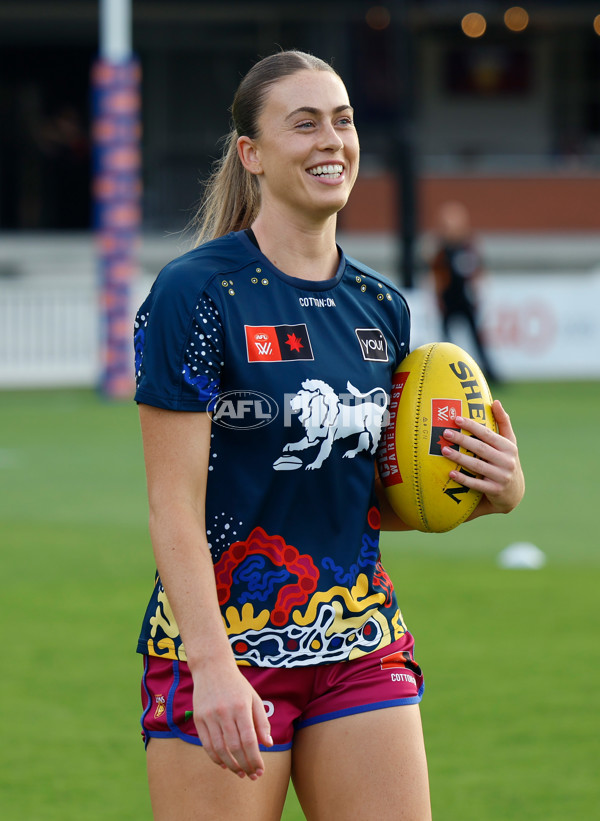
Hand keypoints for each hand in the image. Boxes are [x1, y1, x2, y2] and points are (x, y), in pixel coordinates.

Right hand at [191, 659, 272, 778]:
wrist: (211, 668)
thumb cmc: (237, 685)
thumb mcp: (254, 698)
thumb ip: (262, 721)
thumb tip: (268, 744)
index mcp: (241, 707)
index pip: (249, 740)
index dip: (255, 758)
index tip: (260, 770)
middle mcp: (224, 712)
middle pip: (234, 748)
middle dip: (245, 765)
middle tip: (252, 776)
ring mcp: (209, 716)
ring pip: (219, 749)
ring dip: (231, 765)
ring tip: (240, 773)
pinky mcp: (198, 718)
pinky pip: (207, 744)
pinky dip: (215, 758)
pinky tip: (224, 764)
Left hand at [442, 399, 524, 516]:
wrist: (514, 492)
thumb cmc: (506, 460)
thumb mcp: (509, 442)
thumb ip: (503, 422)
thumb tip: (496, 401)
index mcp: (509, 447)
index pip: (487, 434)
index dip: (472, 426)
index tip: (456, 419)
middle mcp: (507, 461)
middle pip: (480, 448)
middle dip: (462, 440)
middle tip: (445, 433)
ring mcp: (501, 477)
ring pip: (477, 465)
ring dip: (459, 458)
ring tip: (444, 450)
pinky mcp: (494, 490)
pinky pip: (476, 484)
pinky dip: (463, 479)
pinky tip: (451, 474)